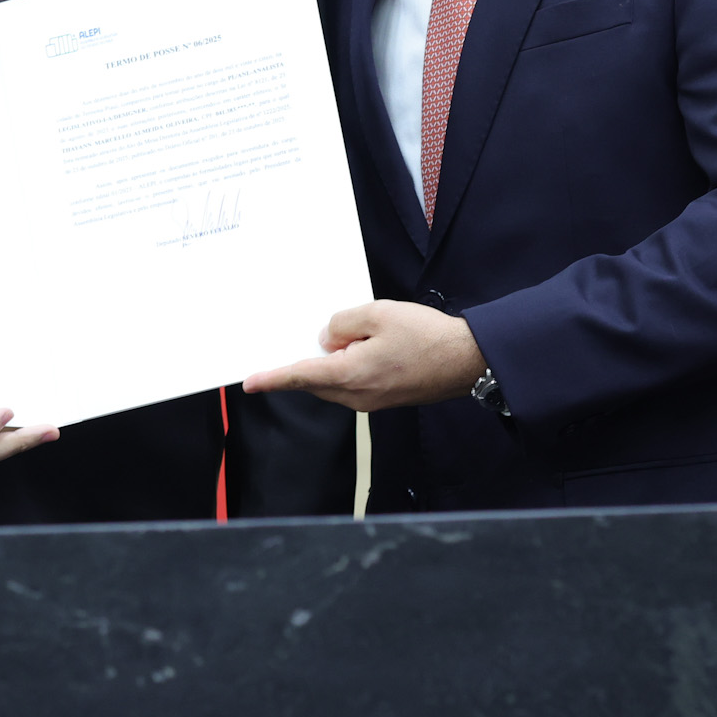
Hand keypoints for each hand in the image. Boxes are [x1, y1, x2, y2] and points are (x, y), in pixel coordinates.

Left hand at [244, 300, 490, 413]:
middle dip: (300, 366)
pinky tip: (352, 348)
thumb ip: (344, 324)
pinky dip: (344, 368)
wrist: (467, 361)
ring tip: (327, 339)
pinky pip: (353, 384)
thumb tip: (327, 338)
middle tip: (285, 347)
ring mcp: (373, 401)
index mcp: (350, 376)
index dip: (272, 378)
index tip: (249, 383)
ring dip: (326, 365)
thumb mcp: (379, 314)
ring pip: (334, 383)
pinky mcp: (386, 398)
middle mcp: (357, 396)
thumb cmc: (427, 336)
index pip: (300, 377)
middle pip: (315, 382)